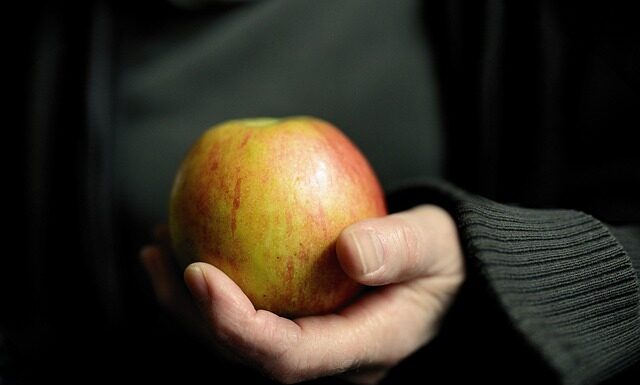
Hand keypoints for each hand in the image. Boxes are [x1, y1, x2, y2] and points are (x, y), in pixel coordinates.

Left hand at [141, 205, 464, 383]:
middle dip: (193, 315)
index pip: (288, 357)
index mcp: (363, 348)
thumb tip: (347, 250)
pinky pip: (253, 303)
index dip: (235, 325)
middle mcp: (330, 355)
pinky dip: (217, 278)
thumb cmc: (446, 256)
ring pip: (241, 334)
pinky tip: (193, 235)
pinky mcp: (305, 317)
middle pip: (248, 352)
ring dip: (191, 299)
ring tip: (156, 245)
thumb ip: (399, 249)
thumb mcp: (436, 244)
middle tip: (156, 257)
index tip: (198, 273)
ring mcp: (315, 339)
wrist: (449, 271)